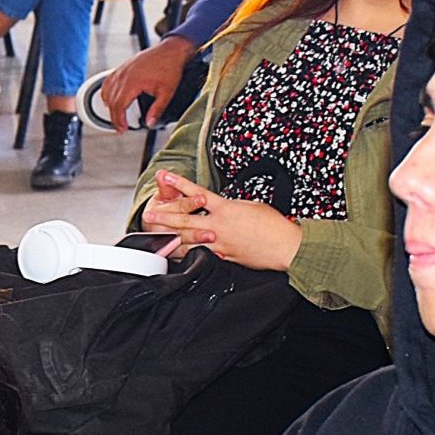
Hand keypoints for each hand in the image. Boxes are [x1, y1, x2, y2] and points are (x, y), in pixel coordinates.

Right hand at [103, 36, 195, 132]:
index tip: (122, 130)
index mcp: (133, 82)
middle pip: (111, 101)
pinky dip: (107, 93)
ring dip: (109, 106)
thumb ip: (157, 110)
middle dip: (114, 117)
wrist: (170, 50)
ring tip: (116, 117)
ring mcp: (121, 70)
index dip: (119, 120)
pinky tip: (111, 99)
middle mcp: (124, 75)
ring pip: (107, 91)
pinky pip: (108, 82)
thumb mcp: (167, 93)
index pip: (119, 105)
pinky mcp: (122, 67)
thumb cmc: (169, 68)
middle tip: (120, 128)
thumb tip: (149, 124)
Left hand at [139, 170, 301, 271]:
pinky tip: (178, 258)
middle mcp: (218, 226)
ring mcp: (220, 243)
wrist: (284, 245)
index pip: (197, 193)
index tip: (165, 177)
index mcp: (225, 208)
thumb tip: (222, 206)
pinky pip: (202, 257)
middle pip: (185, 220)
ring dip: (170, 240)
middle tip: (149, 214)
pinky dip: (189, 257)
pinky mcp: (224, 258)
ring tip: (156, 239)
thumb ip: (231, 206)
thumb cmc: (272, 224)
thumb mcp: (250, 206)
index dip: (179, 184)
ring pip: (189, 242)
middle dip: (165, 217)